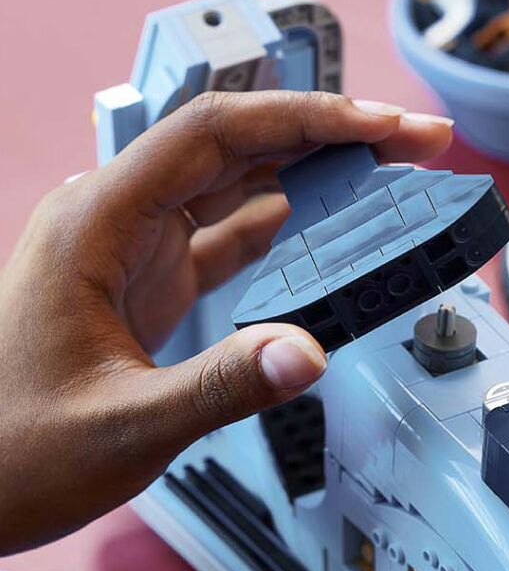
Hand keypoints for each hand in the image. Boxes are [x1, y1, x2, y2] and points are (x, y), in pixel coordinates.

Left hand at [0, 92, 451, 554]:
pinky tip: (317, 218)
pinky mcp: (146, 283)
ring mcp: (130, 250)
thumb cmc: (11, 451)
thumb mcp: (127, 424)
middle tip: (408, 144)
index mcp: (95, 225)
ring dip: (309, 172)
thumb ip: (224, 387)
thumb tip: (310, 353)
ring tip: (380, 173)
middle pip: (235, 146)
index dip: (307, 120)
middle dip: (328, 136)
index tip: (380, 126)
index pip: (215, 135)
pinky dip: (279, 222)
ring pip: (232, 183)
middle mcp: (111, 221)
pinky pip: (222, 233)